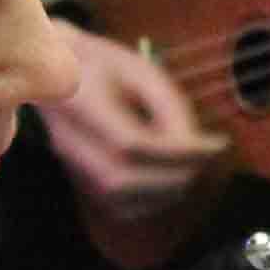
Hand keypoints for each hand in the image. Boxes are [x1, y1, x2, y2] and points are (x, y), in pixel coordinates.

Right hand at [31, 20, 219, 207]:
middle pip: (121, 179)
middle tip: (207, 161)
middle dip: (172, 177)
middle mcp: (69, 140)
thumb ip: (168, 106)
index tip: (216, 144)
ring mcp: (70, 163)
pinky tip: (169, 183)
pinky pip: (115, 205)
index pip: (130, 143)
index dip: (178, 152)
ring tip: (193, 170)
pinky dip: (149, 203)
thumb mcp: (140, 69)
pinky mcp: (78, 177)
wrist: (53, 72)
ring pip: (117, 199)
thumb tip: (195, 147)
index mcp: (81, 103)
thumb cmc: (101, 64)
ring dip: (163, 193)